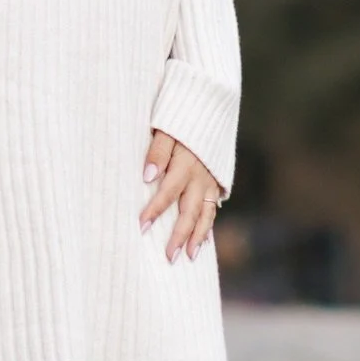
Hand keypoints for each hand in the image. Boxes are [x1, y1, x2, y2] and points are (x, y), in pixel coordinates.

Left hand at [139, 129, 221, 261]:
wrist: (212, 103)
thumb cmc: (181, 116)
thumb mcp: (166, 127)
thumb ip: (157, 150)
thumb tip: (147, 176)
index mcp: (186, 162)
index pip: (168, 192)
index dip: (155, 210)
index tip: (141, 227)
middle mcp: (201, 175)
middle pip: (190, 210)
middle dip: (180, 235)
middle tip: (169, 257)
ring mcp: (212, 180)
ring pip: (206, 214)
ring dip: (197, 236)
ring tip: (190, 257)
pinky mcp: (218, 180)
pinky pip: (214, 207)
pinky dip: (208, 224)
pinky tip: (204, 240)